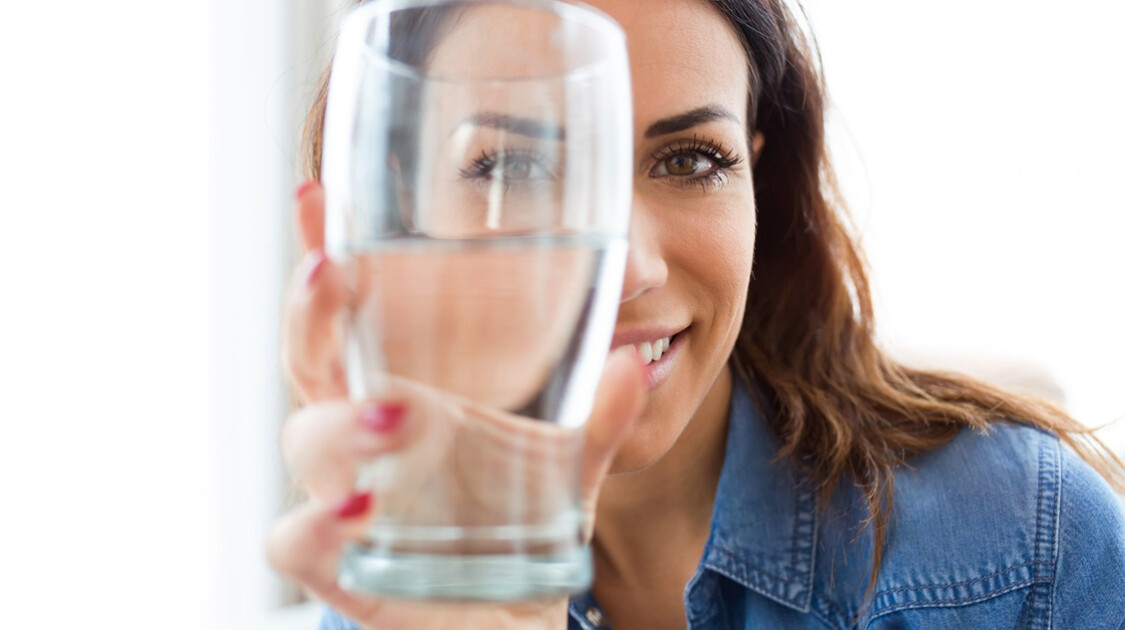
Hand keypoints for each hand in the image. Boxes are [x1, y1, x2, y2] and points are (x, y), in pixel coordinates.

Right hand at [266, 182, 645, 629]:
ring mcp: (350, 495)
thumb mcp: (570, 461)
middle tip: (336, 269)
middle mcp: (366, 436)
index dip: (319, 253)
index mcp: (406, 391)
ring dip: (336, 422)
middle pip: (307, 359)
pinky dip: (316, 526)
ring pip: (302, 443)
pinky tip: (361, 511)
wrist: (513, 614)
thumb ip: (602, 415)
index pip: (348, 312)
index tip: (316, 194)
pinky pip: (298, 541)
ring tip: (398, 417)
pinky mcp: (349, 565)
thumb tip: (639, 360)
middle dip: (310, 312)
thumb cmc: (522, 525)